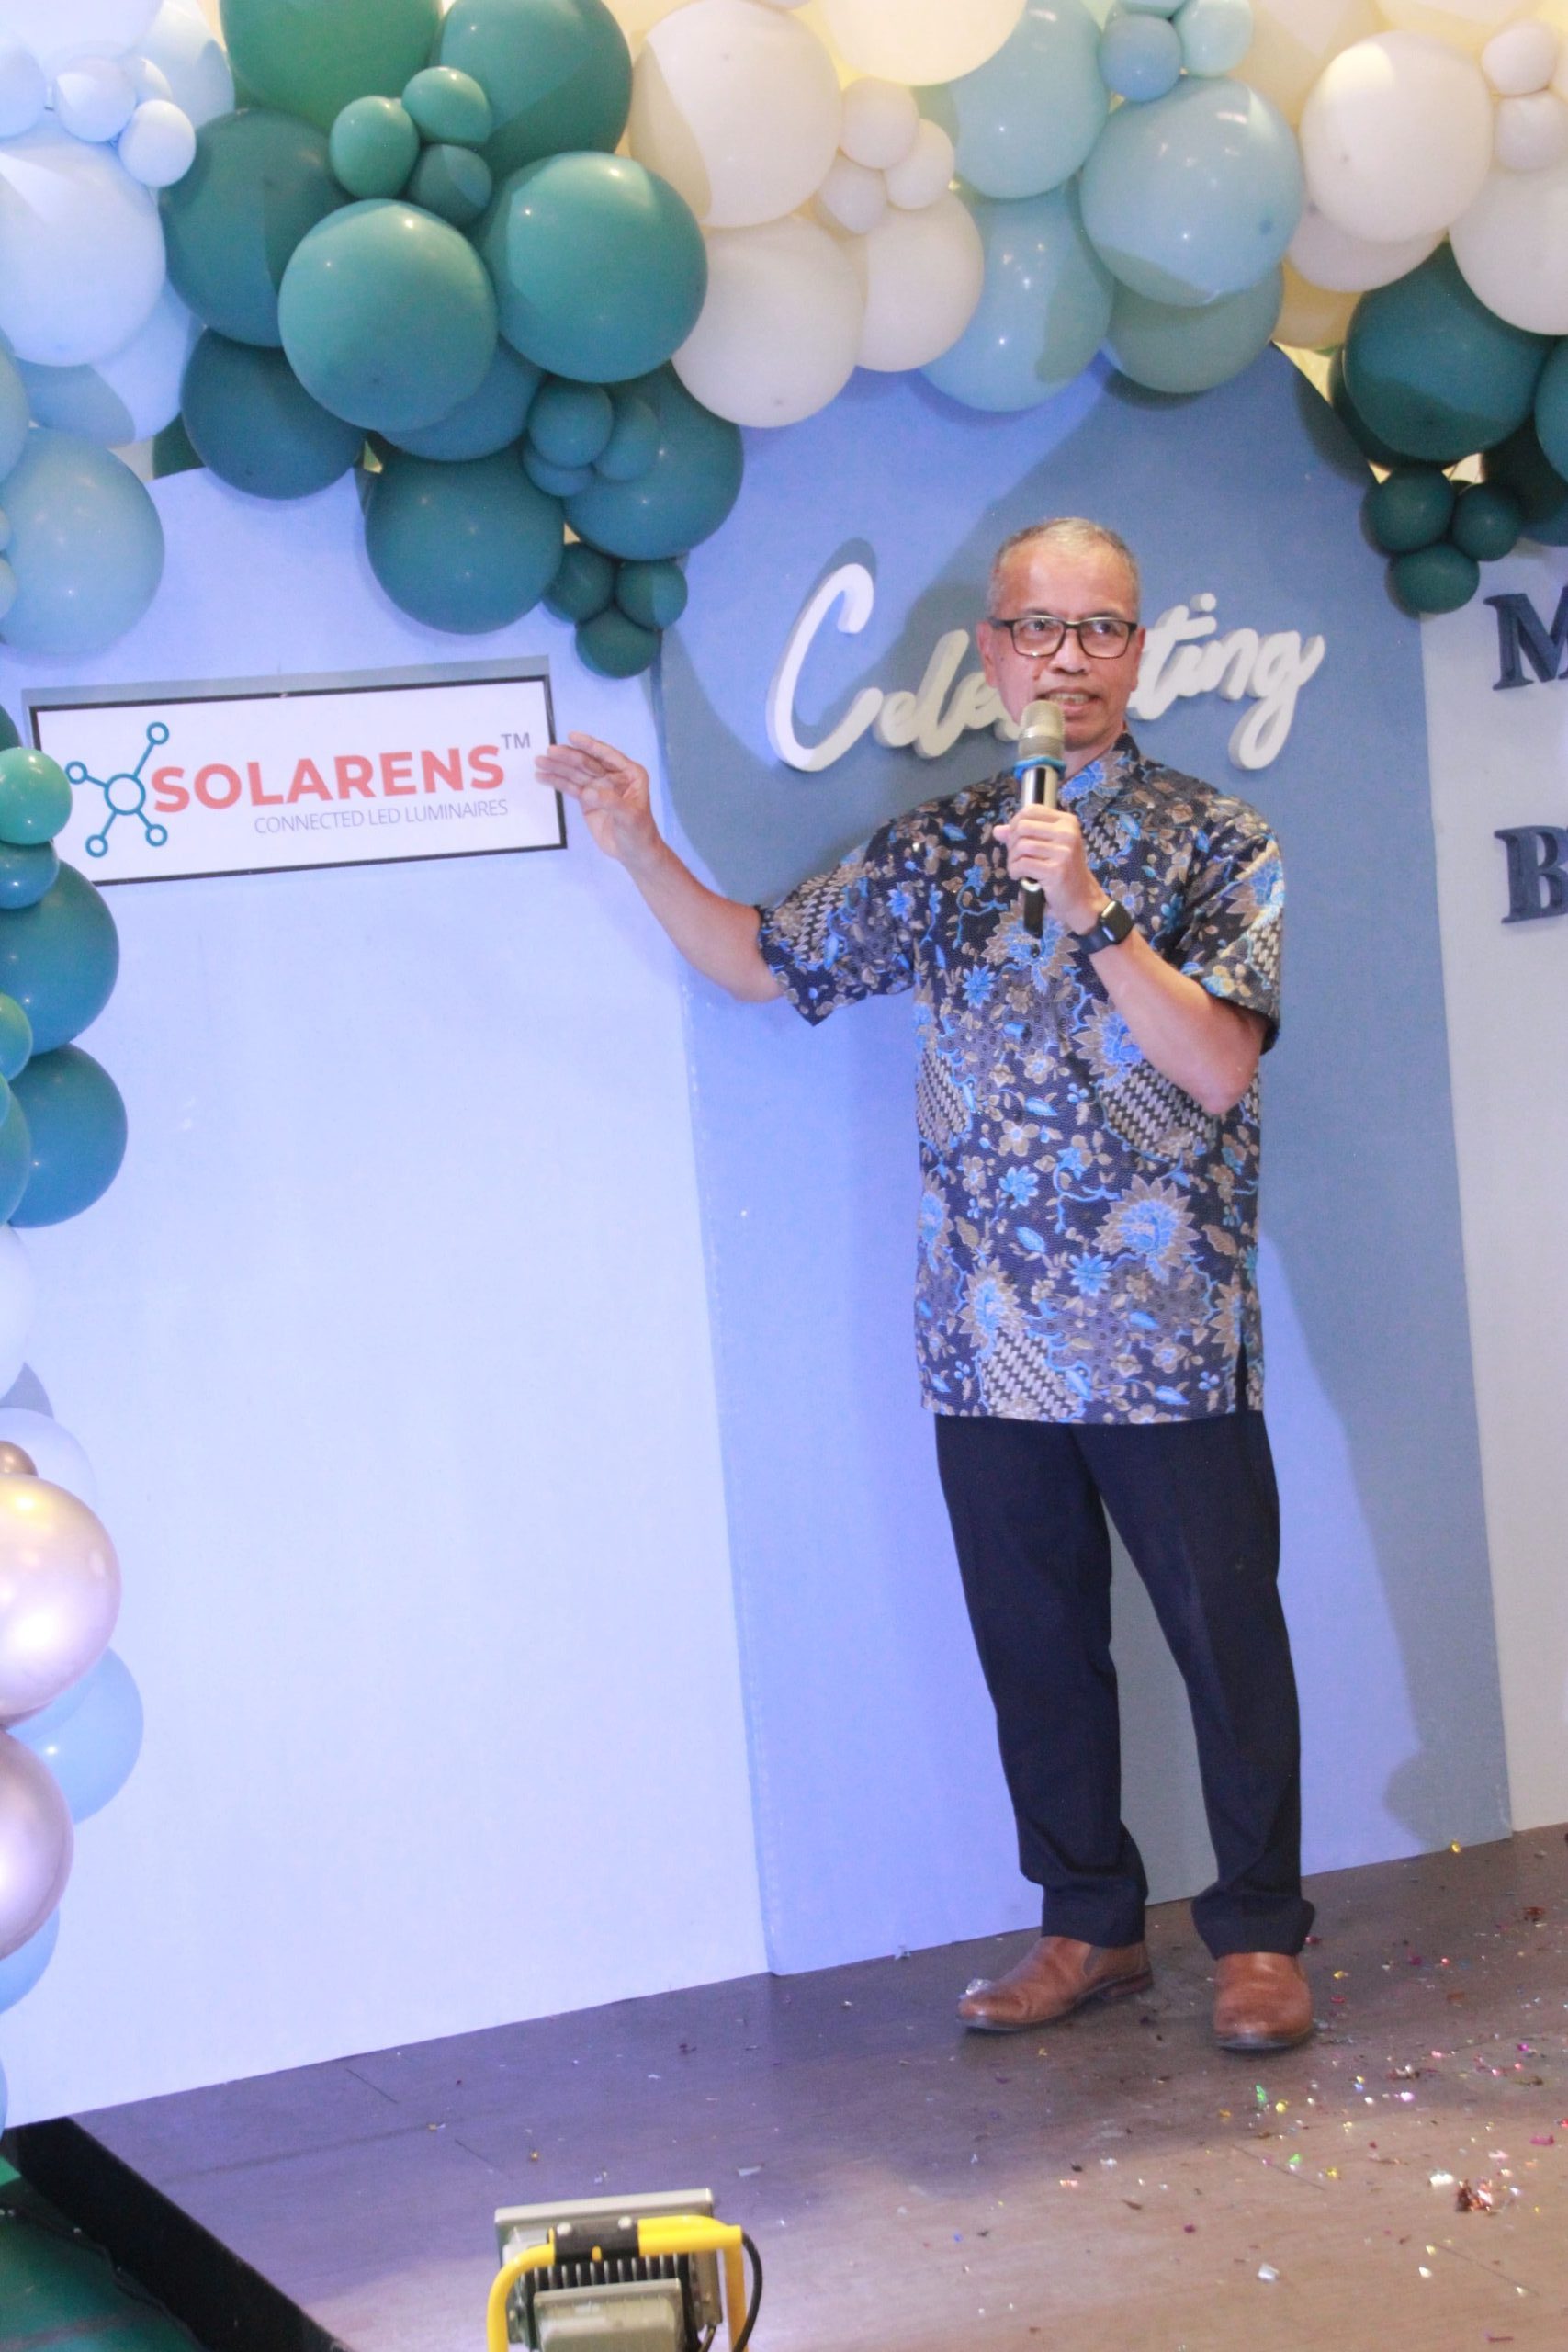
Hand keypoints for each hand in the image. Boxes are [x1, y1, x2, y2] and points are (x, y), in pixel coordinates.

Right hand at [534, 733, 660, 870]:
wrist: (634, 853)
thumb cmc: (639, 832)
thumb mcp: (629, 816)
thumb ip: (610, 802)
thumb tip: (587, 792)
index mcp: (630, 774)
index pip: (607, 756)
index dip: (590, 746)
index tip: (572, 736)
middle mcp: (613, 776)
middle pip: (587, 763)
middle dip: (568, 757)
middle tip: (549, 751)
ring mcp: (599, 788)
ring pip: (576, 774)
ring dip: (558, 767)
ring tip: (539, 761)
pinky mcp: (588, 800)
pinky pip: (571, 787)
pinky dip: (557, 782)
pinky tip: (543, 776)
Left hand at [993, 805, 1102, 933]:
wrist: (1080, 898)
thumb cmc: (1063, 871)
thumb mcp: (1046, 847)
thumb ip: (1023, 836)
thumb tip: (998, 830)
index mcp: (1067, 822)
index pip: (1031, 810)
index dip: (1015, 823)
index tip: (1015, 838)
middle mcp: (1067, 833)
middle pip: (1022, 826)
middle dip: (1012, 843)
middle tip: (1016, 857)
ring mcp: (1064, 851)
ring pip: (1021, 846)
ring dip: (1012, 860)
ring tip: (1019, 869)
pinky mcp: (1056, 870)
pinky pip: (1022, 864)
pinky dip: (1015, 871)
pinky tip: (1020, 877)